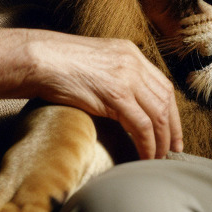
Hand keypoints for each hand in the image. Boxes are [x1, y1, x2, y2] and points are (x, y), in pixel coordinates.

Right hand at [0, 29, 182, 160]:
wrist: (38, 58)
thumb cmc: (56, 64)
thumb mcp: (93, 63)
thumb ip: (111, 77)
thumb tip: (119, 103)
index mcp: (130, 53)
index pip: (162, 84)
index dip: (171, 110)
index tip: (172, 130)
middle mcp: (133, 63)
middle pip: (166, 100)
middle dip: (173, 128)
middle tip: (173, 149)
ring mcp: (127, 78)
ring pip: (158, 115)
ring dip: (162, 140)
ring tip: (159, 158)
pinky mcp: (117, 95)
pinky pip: (142, 125)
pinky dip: (147, 144)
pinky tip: (145, 156)